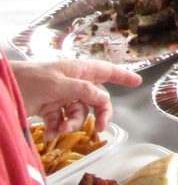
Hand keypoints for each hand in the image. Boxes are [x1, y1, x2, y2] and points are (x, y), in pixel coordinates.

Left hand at [12, 59, 141, 140]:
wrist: (4, 89)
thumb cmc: (31, 78)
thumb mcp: (59, 83)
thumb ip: (82, 90)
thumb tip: (101, 97)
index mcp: (78, 70)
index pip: (106, 71)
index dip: (122, 76)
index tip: (138, 82)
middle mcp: (73, 83)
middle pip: (96, 98)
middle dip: (99, 113)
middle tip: (101, 128)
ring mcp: (61, 96)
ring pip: (79, 112)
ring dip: (73, 124)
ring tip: (61, 130)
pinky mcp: (49, 109)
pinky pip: (62, 121)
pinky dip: (58, 129)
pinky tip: (50, 133)